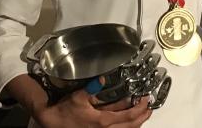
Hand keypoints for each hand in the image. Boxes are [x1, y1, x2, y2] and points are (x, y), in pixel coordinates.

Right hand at [33, 90, 150, 127]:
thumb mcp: (78, 97)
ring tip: (143, 115)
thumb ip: (92, 87)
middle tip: (149, 108)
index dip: (141, 108)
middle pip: (132, 126)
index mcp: (103, 121)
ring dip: (136, 123)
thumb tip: (103, 78)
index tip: (146, 99)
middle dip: (143, 117)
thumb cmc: (64, 112)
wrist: (52, 123)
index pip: (129, 116)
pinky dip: (126, 127)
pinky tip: (128, 123)